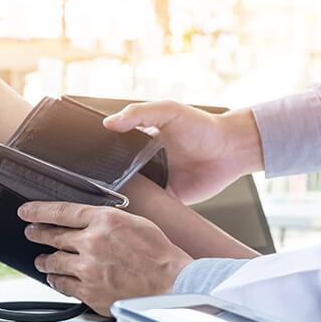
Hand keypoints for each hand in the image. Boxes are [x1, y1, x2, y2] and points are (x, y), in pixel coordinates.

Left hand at [18, 202, 192, 315]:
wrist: (172, 285)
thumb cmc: (160, 255)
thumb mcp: (134, 223)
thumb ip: (107, 221)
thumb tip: (88, 221)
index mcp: (104, 220)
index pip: (61, 211)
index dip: (39, 211)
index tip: (26, 212)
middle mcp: (92, 243)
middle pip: (53, 236)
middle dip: (38, 234)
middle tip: (31, 233)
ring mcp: (88, 269)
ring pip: (53, 262)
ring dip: (44, 260)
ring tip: (42, 260)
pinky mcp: (89, 292)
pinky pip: (62, 285)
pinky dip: (57, 281)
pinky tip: (56, 279)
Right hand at [103, 101, 263, 203]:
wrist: (231, 150)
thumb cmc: (202, 127)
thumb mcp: (167, 111)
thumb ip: (138, 114)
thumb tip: (109, 122)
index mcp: (140, 142)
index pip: (112, 151)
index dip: (101, 157)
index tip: (90, 163)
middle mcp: (145, 163)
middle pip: (118, 176)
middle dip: (110, 181)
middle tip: (100, 185)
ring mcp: (156, 182)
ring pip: (131, 194)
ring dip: (125, 197)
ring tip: (116, 198)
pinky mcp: (168, 199)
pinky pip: (151, 208)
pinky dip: (144, 210)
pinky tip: (137, 208)